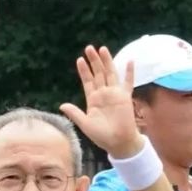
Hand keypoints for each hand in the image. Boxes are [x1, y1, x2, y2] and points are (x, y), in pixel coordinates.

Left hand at [60, 44, 140, 159]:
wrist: (119, 143)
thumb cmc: (102, 136)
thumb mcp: (85, 124)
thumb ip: (75, 113)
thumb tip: (61, 105)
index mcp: (93, 100)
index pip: (88, 81)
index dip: (84, 71)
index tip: (80, 60)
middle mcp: (103, 94)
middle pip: (98, 73)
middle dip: (94, 61)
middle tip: (89, 48)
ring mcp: (115, 94)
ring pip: (110, 73)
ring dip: (107, 61)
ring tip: (102, 49)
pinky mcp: (125, 97)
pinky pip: (128, 82)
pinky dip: (129, 72)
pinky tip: (129, 61)